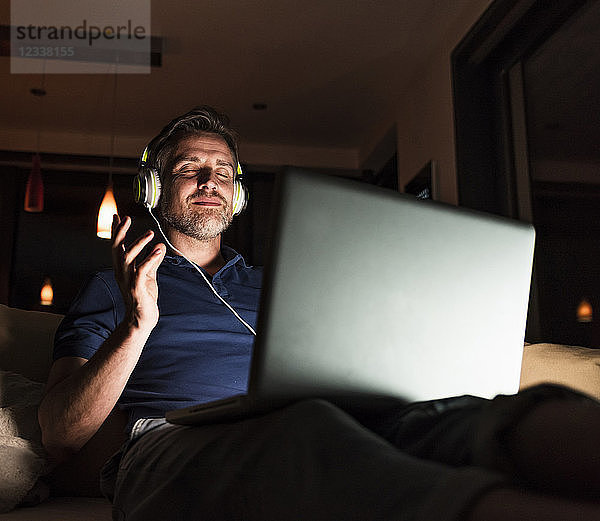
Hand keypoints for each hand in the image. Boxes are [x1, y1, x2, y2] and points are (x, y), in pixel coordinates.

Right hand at [111, 215, 165, 330]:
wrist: (141, 320)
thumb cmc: (144, 298)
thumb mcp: (149, 276)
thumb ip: (153, 261)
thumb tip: (160, 245)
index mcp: (122, 269)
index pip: (117, 246)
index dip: (116, 232)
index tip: (117, 216)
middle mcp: (121, 273)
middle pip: (116, 249)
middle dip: (120, 233)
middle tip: (126, 218)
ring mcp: (128, 281)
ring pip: (127, 258)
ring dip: (138, 244)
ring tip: (150, 233)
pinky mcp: (137, 289)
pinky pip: (141, 271)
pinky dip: (149, 259)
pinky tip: (158, 250)